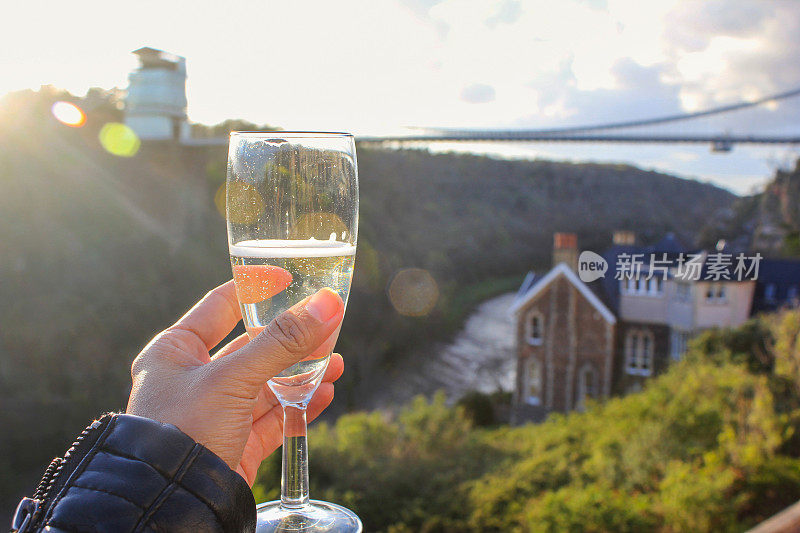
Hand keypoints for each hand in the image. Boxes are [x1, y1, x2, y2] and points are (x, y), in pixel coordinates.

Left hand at [126, 281, 344, 484]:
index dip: (255, 288)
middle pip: (252, 347)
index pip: (220, 306)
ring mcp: (216, 413)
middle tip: (326, 324)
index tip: (289, 275)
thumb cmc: (183, 430)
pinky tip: (324, 392)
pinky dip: (299, 405)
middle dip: (291, 338)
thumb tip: (326, 304)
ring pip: (267, 384)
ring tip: (336, 362)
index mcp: (175, 352)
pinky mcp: (235, 444)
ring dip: (302, 372)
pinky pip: (272, 418)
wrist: (170, 504)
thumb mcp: (232, 378)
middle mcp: (193, 380)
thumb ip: (282, 342)